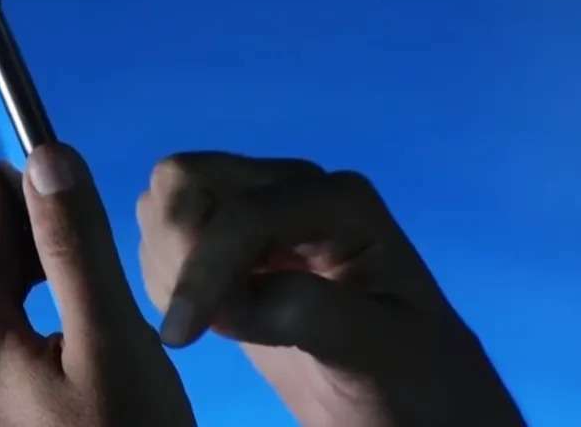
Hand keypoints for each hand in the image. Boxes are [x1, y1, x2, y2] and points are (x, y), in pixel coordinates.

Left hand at [0, 144, 194, 426]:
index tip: (6, 166)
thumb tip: (46, 161)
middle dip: (11, 254)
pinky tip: (46, 358)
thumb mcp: (111, 338)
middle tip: (57, 236)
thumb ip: (77, 249)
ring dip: (8, 302)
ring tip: (57, 293)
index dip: (3, 203)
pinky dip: (6, 347)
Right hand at [137, 152, 523, 425]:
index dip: (201, 269)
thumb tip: (229, 300)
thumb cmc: (414, 380)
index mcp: (339, 202)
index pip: (243, 215)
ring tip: (208, 320)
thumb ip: (310, 313)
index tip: (181, 338)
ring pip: (167, 200)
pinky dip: (166, 272)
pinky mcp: (238, 242)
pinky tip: (208, 314)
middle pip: (186, 177)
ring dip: (167, 260)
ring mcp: (262, 208)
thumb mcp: (379, 349)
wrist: (413, 401)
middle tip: (194, 317)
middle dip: (175, 246)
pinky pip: (168, 233)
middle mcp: (294, 188)